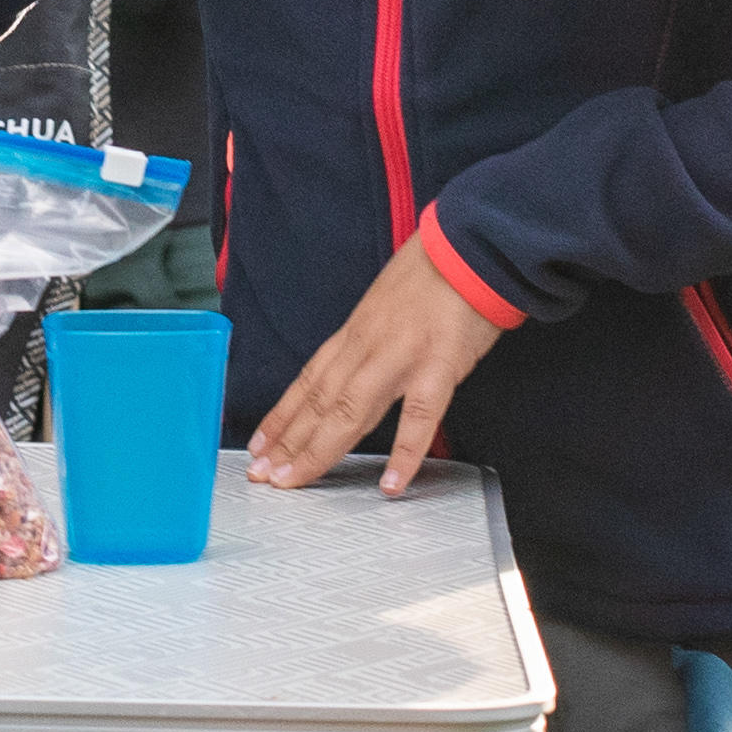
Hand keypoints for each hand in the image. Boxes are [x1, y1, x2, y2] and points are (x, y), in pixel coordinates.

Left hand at [247, 229, 506, 496]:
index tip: (259, 444)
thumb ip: (369, 337)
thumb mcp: (386, 302)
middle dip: (288, 441)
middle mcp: (368, 346)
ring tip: (297, 481)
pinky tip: (392, 484)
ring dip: (319, 449)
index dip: (281, 416)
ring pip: (351, 411)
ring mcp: (401, 357)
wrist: (472, 246)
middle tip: (262, 475)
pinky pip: (418, 417)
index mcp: (356, 332)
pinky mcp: (439, 365)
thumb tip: (355, 365)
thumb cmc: (434, 272)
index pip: (308, 380)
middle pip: (320, 401)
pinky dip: (403, 453)